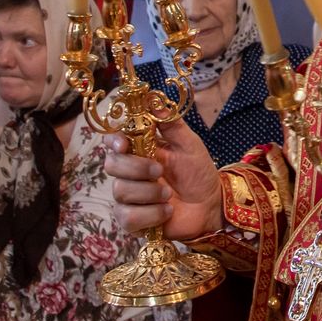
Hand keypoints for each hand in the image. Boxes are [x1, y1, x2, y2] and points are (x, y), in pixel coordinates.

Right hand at [104, 118, 220, 241]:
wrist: (210, 205)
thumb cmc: (198, 173)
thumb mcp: (189, 144)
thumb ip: (171, 124)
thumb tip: (153, 99)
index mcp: (139, 151)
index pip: (112, 142)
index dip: (113, 141)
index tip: (124, 143)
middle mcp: (128, 173)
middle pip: (111, 165)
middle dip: (137, 168)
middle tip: (160, 172)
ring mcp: (128, 198)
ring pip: (120, 192)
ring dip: (150, 193)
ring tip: (169, 195)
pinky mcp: (132, 221)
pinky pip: (128, 217)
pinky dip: (151, 214)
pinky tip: (166, 212)